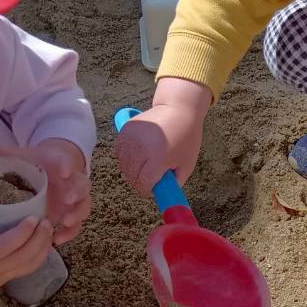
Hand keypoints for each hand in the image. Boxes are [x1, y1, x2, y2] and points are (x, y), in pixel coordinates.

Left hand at [0, 139, 89, 244]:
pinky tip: (57, 240)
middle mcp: (71, 181)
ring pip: (83, 205)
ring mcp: (74, 199)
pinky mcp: (71, 213)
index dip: (66, 165)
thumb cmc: (37, 163)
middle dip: (77, 192)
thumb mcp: (24, 156)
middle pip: (82, 184)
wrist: (54, 170)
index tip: (64, 171)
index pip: (65, 162)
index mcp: (59, 164)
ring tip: (65, 222)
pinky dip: (70, 233)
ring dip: (77, 213)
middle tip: (68, 199)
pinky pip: (76, 225)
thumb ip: (9, 153)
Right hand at [0, 201, 54, 306]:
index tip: (34, 217)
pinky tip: (41, 246)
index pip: (6, 246)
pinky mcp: (1, 283)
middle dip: (40, 239)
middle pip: (24, 257)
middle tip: (47, 221)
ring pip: (28, 267)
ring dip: (42, 250)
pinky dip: (36, 258)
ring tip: (48, 232)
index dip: (23, 232)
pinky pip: (24, 271)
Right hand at [116, 78, 212, 194]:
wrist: (178, 109)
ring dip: (132, 170)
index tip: (152, 189)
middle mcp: (141, 147)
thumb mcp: (186, 165)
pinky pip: (119, 153)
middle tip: (150, 178)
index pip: (143, 184)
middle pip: (131, 176)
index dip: (147, 190)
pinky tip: (138, 154)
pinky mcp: (124, 130)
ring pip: (123, 166)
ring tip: (146, 164)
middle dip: (139, 182)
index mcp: (158, 157)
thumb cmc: (186, 139)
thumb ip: (173, 184)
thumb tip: (159, 196)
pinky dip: (126, 158)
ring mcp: (130, 137)